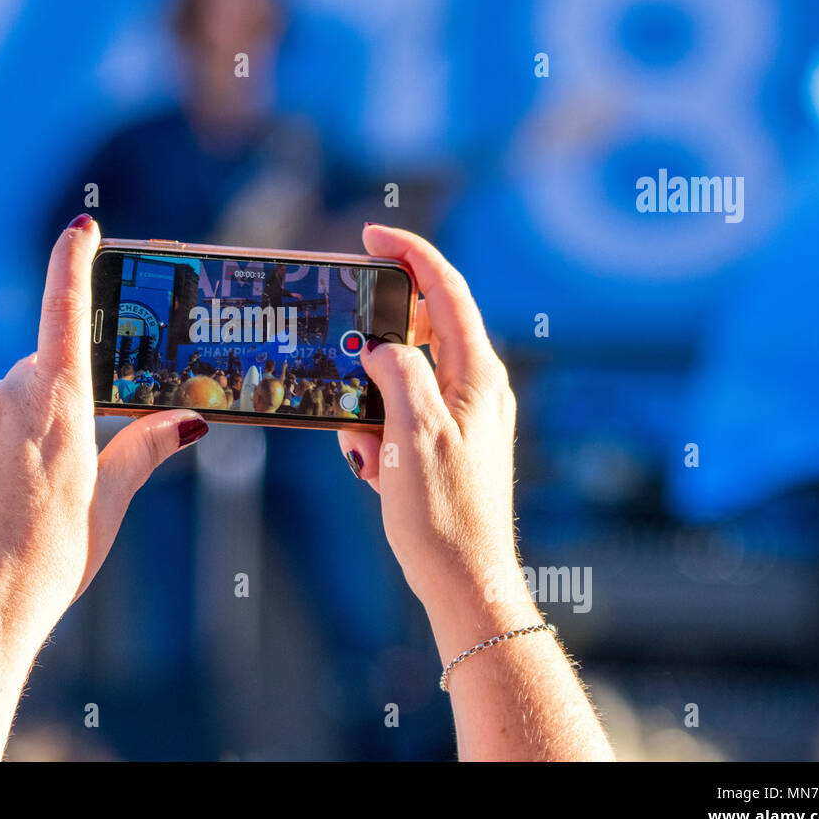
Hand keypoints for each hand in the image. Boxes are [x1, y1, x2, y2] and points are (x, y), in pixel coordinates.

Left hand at [0, 215, 208, 639]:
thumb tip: (192, 420)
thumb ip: (145, 449)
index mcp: (59, 403)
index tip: (83, 227)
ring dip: (23, 431)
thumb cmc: (52, 559)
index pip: (66, 308)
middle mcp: (7, 397)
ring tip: (30, 502)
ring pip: (6, 404)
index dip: (75, 260)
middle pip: (43, 373)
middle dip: (62, 400)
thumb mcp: (109, 502)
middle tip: (74, 463)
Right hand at [339, 225, 612, 759]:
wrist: (464, 582)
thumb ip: (398, 371)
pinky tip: (371, 468)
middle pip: (422, 332)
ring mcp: (461, 417)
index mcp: (478, 374)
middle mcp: (476, 388)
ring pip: (401, 379)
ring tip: (364, 448)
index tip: (372, 235)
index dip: (411, 254)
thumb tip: (381, 346)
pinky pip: (399, 416)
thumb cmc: (443, 512)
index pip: (447, 290)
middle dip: (375, 343)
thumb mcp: (411, 433)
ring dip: (368, 402)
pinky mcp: (444, 444)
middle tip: (341, 349)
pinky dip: (375, 431)